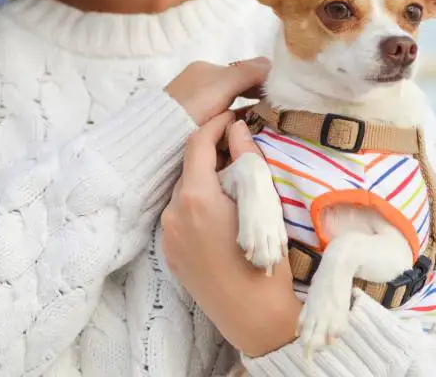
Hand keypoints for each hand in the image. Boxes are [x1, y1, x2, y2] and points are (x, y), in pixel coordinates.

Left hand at [160, 112, 301, 356]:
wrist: (255, 318)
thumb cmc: (268, 263)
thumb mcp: (263, 205)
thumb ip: (247, 160)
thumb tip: (238, 127)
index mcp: (195, 197)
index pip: (198, 142)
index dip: (216, 124)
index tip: (234, 117)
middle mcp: (173, 213)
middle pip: (189, 167)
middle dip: (212, 154)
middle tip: (239, 147)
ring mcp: (168, 236)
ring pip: (184, 192)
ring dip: (205, 181)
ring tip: (233, 182)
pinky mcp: (170, 254)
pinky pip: (180, 217)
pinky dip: (198, 206)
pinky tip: (221, 214)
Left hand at [164, 58, 269, 125]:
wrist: (160, 135)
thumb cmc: (193, 105)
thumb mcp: (224, 83)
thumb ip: (250, 72)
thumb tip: (274, 64)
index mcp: (205, 69)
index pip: (242, 70)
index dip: (263, 80)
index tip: (281, 94)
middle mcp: (201, 83)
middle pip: (238, 88)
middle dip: (257, 97)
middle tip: (278, 111)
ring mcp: (197, 105)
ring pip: (233, 106)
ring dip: (249, 111)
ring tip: (269, 122)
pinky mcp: (195, 125)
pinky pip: (224, 120)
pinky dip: (237, 123)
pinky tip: (249, 131)